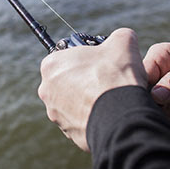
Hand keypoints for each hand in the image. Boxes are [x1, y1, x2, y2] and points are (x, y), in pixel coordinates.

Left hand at [38, 28, 147, 151]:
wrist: (122, 116)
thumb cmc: (116, 76)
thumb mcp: (123, 41)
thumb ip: (118, 36)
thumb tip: (121, 38)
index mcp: (51, 65)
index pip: (66, 57)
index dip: (85, 59)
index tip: (99, 62)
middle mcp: (46, 90)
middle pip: (67, 81)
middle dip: (84, 80)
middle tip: (105, 80)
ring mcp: (55, 114)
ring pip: (72, 103)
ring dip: (87, 100)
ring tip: (109, 98)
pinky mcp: (68, 132)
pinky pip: (80, 121)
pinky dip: (92, 117)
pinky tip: (108, 114)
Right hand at [142, 34, 169, 135]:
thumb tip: (156, 96)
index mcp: (159, 55)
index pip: (141, 77)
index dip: (146, 95)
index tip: (162, 111)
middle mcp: (156, 68)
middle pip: (147, 94)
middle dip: (161, 112)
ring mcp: (161, 81)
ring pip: (156, 104)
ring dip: (169, 118)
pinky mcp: (168, 93)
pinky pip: (165, 108)